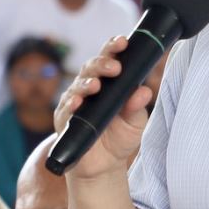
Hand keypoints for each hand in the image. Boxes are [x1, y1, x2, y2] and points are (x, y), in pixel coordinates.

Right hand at [55, 35, 153, 180]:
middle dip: (102, 64)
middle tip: (115, 67)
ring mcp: (74, 103)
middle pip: (91, 67)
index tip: (123, 42)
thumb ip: (137, 107)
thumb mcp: (135, 123)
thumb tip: (144, 91)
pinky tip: (76, 103)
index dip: (113, 48)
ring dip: (86, 83)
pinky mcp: (64, 121)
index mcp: (108, 82)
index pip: (109, 58)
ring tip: (96, 85)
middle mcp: (88, 87)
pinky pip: (65, 110)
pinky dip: (71, 105)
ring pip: (76, 86)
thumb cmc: (119, 138)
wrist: (103, 166)